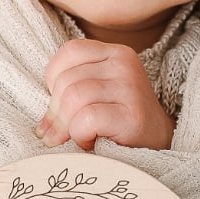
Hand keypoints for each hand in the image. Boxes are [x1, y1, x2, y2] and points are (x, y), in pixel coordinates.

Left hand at [38, 39, 175, 151]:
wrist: (160, 146)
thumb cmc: (120, 122)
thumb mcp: (96, 95)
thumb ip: (70, 92)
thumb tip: (39, 126)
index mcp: (115, 53)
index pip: (68, 52)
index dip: (53, 80)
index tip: (60, 105)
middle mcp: (124, 64)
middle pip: (66, 80)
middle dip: (56, 112)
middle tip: (60, 134)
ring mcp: (130, 88)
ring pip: (73, 99)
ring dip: (68, 127)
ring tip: (80, 136)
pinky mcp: (133, 115)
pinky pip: (87, 119)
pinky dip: (81, 135)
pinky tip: (92, 142)